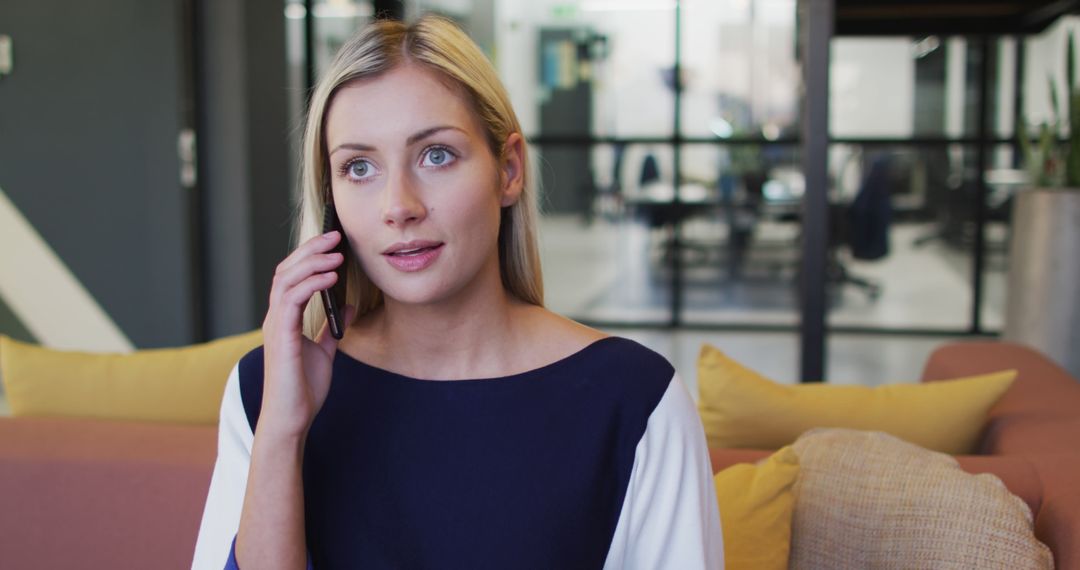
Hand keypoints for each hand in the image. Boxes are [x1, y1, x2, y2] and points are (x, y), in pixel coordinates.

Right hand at [259, 230, 356, 439]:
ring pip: (286, 279)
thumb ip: (332, 328)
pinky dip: (311, 283)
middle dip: (311, 249)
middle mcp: (276, 318)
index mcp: (284, 319)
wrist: (292, 418)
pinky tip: (331, 277)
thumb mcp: (325, 351)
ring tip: (337, 253)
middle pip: (286, 270)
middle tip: (335, 235)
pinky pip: (292, 299)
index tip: (334, 243)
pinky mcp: (281, 336)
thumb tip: (349, 307)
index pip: (291, 276)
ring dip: (313, 262)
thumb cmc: (303, 388)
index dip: (310, 256)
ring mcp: (276, 326)